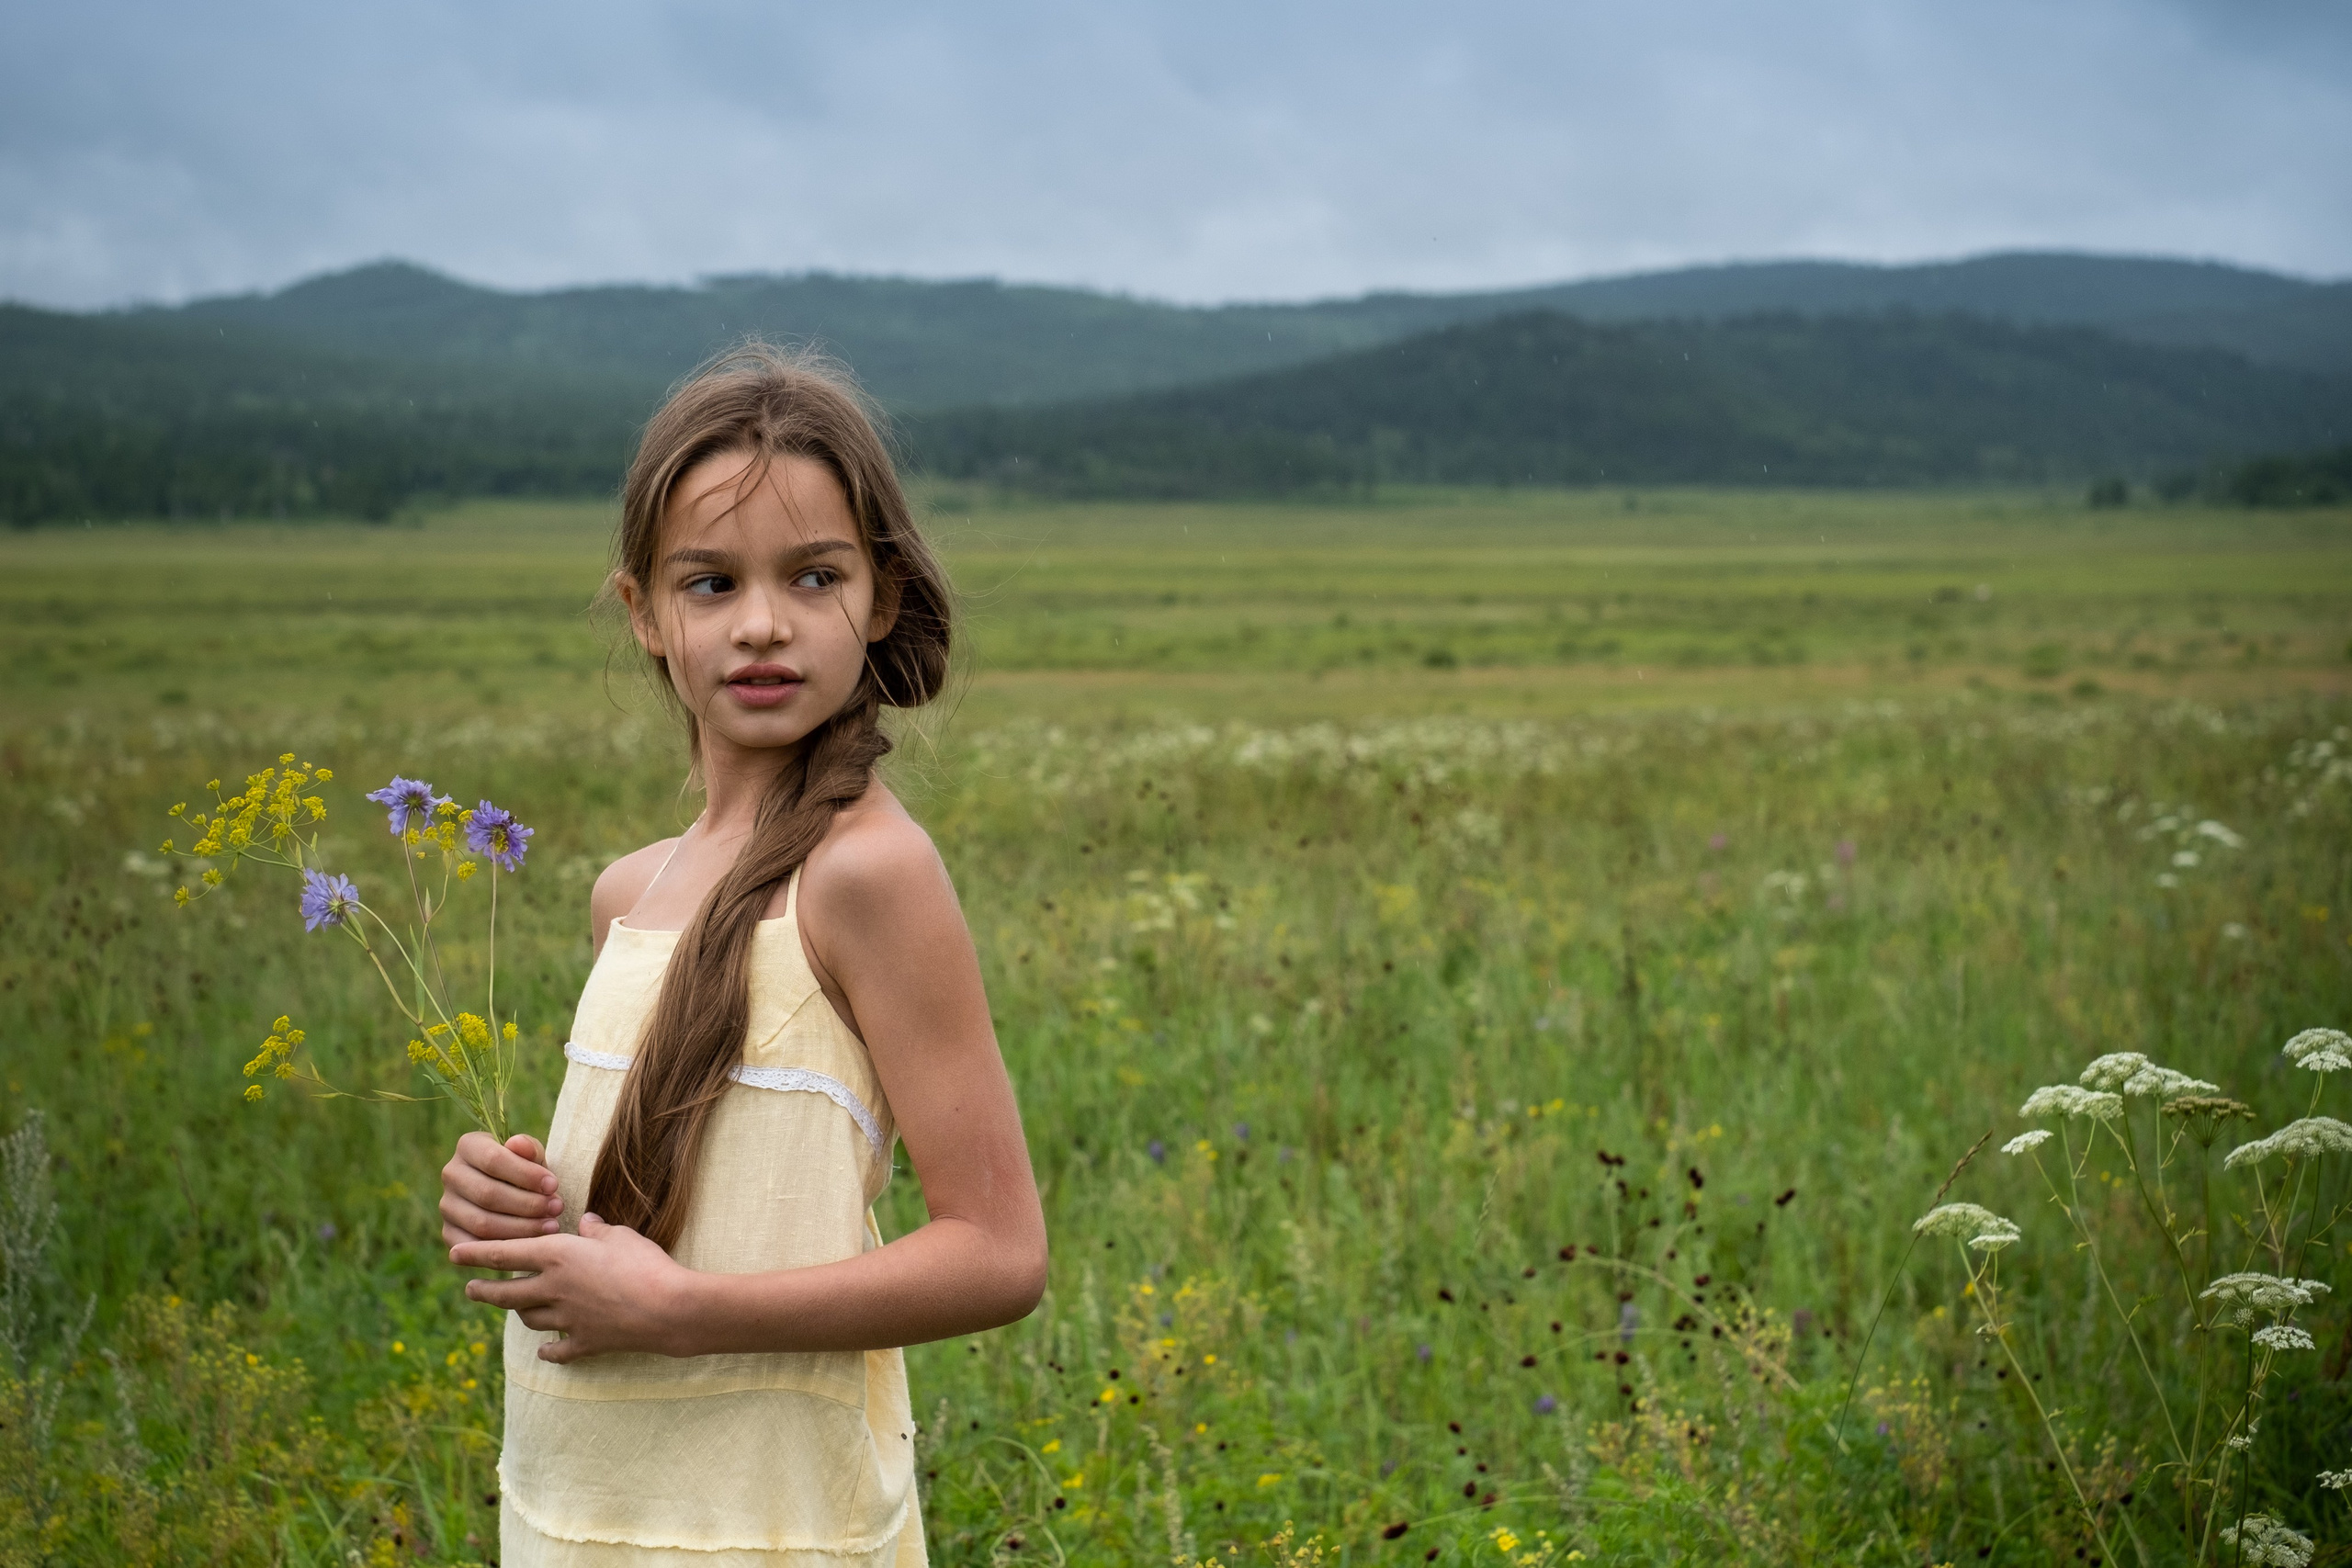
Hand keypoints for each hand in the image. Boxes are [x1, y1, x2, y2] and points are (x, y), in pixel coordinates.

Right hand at [440, 1130, 561, 1247]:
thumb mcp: (532, 1156)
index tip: (553, 1185)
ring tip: (551, 1226)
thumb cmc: (526, 1171)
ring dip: (520, 1227)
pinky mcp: (449, 1232)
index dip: (525, 1174)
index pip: (493, 1160)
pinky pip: (474, 1246)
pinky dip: (503, 1247)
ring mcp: (447, 1205)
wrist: (514, 1194)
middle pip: (487, 1194)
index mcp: (468, 1146)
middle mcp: (451, 1174)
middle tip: (557, 1208)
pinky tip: (530, 1245)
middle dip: (527, 1203)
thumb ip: (529, 1149)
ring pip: (481, 1223)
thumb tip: (517, 1143)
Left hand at [452, 1215, 694, 1362]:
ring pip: (528, 1319)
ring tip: (514, 1308)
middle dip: (483, 1291)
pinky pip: (557, 1349)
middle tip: (470, 1289)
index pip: (505, 1254)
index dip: (476, 1254)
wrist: (667, 1308)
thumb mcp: (620, 1236)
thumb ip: (597, 1230)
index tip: (454, 1253)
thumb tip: (587, 1223)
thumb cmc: (644, 1263)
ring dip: (518, 1313)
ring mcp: (566, 1319)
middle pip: (506, 1293)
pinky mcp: (584, 1343)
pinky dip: (548, 1350)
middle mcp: (553, 1288)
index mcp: (557, 1256)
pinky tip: (544, 1350)